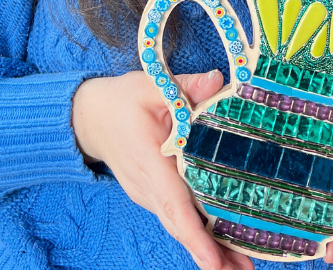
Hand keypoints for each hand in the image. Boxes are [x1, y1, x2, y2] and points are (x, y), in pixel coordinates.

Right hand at [73, 70, 253, 269]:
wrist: (90, 117)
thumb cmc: (123, 101)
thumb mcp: (152, 85)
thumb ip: (185, 85)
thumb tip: (217, 80)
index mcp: (147, 161)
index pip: (173, 202)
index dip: (194, 234)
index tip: (212, 262)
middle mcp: (147, 187)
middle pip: (181, 225)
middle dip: (211, 252)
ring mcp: (148, 195)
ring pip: (180, 225)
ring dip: (209, 247)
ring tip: (242, 266)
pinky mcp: (153, 195)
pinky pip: (177, 217)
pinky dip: (198, 233)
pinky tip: (223, 246)